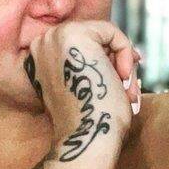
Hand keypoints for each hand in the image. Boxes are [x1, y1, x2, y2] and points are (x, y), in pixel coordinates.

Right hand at [25, 20, 140, 141]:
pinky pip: (112, 31)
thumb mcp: (85, 86)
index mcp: (39, 58)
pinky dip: (125, 52)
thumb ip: (92, 64)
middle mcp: (42, 43)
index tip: (123, 81)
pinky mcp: (75, 34)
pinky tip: (123, 78)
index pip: (82, 47)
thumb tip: (123, 51)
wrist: (87, 137)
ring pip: (104, 36)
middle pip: (93, 38)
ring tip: (128, 91)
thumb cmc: (92, 120)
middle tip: (129, 88)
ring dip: (122, 63)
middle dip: (116, 61)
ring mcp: (55, 37)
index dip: (106, 62)